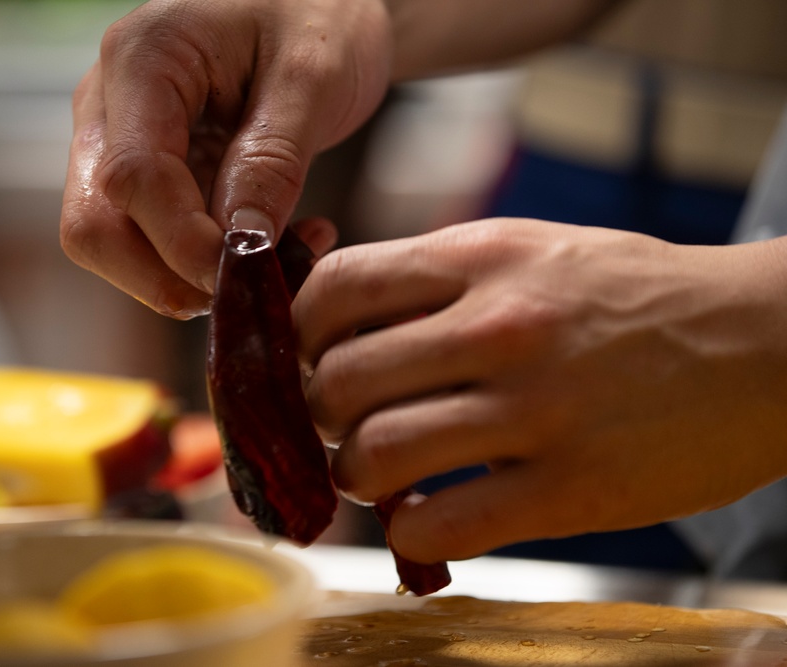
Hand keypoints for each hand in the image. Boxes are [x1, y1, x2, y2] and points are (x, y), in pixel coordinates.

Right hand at [60, 0, 390, 317]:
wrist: (320, 3)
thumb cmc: (319, 12)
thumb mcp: (313, 77)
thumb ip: (273, 161)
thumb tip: (240, 247)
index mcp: (141, 59)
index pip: (130, 177)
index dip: (182, 242)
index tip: (247, 271)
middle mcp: (110, 104)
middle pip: (95, 226)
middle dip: (169, 275)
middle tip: (254, 283)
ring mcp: (121, 142)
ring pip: (117, 246)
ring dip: (192, 277)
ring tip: (285, 255)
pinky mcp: (148, 173)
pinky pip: (154, 242)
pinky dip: (206, 264)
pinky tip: (274, 244)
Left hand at [293, 218, 786, 562]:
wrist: (765, 340)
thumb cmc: (632, 295)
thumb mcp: (528, 250)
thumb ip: (434, 280)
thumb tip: (335, 324)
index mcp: (482, 258)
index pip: (333, 288)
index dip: (296, 335)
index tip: (308, 364)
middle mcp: (500, 326)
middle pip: (336, 381)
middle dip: (319, 418)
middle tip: (343, 431)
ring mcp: (536, 409)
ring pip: (375, 455)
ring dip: (356, 479)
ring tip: (380, 480)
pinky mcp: (572, 489)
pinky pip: (440, 526)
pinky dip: (410, 535)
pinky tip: (425, 521)